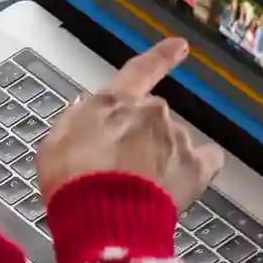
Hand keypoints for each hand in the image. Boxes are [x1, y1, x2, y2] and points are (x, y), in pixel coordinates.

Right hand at [36, 39, 225, 209]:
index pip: (140, 70)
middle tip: (120, 169)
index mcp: (115, 101)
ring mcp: (177, 138)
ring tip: (140, 190)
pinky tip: (182, 183)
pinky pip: (207, 160)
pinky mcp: (196, 168)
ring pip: (174, 141)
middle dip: (140, 137)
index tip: (180, 46)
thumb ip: (75, 122)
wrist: (103, 217)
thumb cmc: (71, 181)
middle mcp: (151, 111)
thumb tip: (89, 112)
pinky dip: (196, 168)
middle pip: (151, 117)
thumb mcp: (55, 144)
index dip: (161, 57)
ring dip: (162, 158)